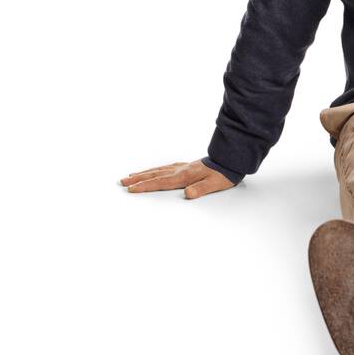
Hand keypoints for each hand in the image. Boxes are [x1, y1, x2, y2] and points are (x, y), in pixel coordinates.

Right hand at [119, 159, 234, 199]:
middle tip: (122, 182)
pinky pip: (165, 167)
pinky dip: (155, 169)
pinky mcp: (186, 166)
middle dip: (138, 179)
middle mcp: (180, 170)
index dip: (145, 186)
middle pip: (154, 175)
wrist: (230, 160)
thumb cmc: (223, 174)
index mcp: (185, 176)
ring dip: (143, 173)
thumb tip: (187, 194)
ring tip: (131, 176)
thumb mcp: (214, 184)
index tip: (131, 189)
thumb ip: (200, 189)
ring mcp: (182, 166)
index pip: (160, 182)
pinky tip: (152, 170)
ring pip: (158, 170)